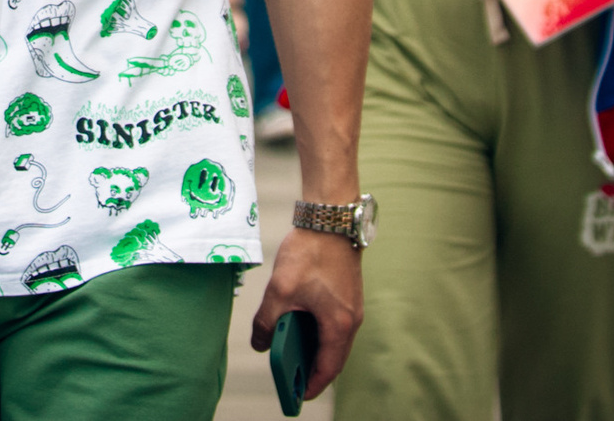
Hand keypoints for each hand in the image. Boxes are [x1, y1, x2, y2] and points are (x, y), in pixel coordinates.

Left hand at [249, 227, 363, 399]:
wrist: (330, 217)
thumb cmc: (310, 252)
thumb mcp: (280, 290)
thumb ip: (267, 322)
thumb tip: (261, 343)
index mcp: (339, 324)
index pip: (328, 368)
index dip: (312, 384)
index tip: (297, 395)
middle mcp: (352, 319)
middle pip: (334, 356)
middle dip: (312, 370)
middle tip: (290, 378)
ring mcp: (353, 307)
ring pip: (334, 340)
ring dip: (315, 349)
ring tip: (290, 354)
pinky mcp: (348, 295)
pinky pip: (335, 324)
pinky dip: (319, 332)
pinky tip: (298, 327)